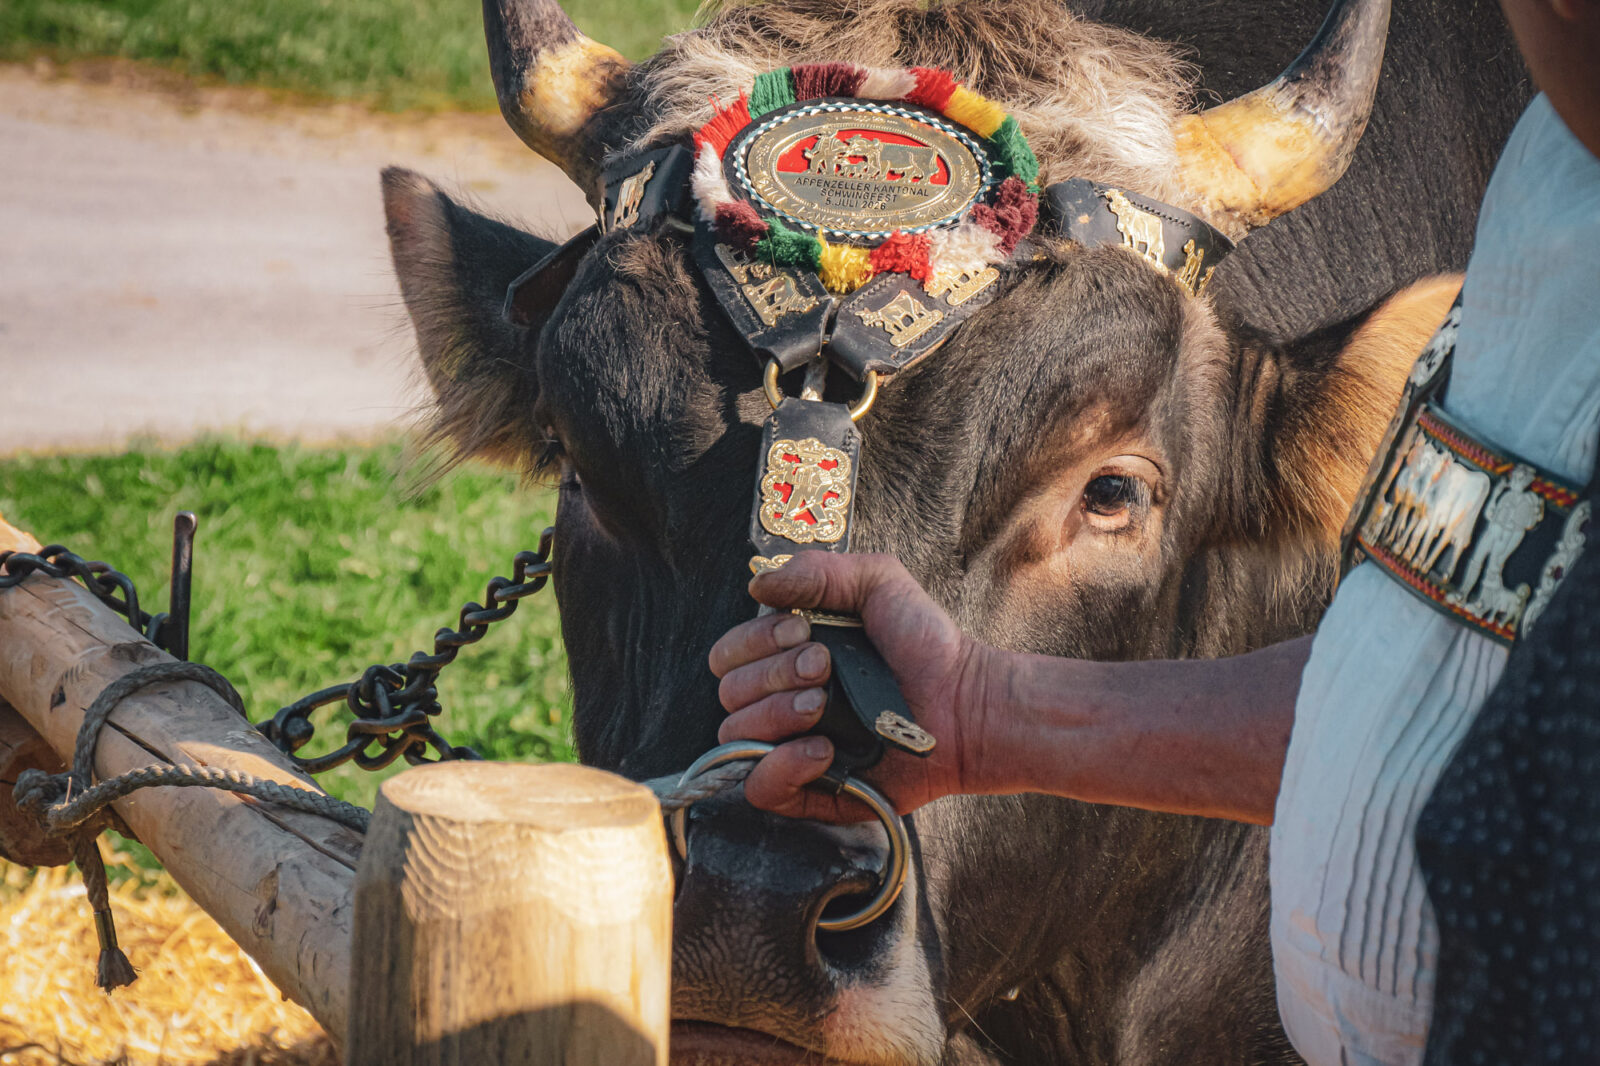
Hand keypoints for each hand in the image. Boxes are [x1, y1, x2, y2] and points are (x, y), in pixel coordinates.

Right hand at [707, 552, 994, 820]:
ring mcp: (791, 748)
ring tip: (823, 704)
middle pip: (730, 693)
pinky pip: (760, 787)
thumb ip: (816, 571)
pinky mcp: (810, 791)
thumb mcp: (876, 583)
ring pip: (738, 737)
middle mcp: (781, 701)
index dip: (755, 641)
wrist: (965, 702)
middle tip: (824, 665)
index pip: (729, 653)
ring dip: (778, 715)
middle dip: (774, 674)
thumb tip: (757, 585)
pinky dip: (781, 766)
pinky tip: (823, 748)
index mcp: (784, 656)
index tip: (803, 632)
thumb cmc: (925, 644)